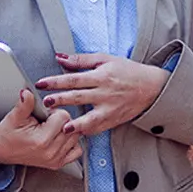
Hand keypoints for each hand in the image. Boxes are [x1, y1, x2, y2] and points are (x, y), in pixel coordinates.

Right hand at [0, 88, 82, 169]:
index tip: (44, 115)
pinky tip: (59, 138)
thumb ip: (25, 103)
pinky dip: (72, 143)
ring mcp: (55, 160)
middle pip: (71, 126)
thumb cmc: (7, 134)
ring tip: (51, 130)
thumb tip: (27, 92)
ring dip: (67, 131)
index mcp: (41, 140)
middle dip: (61, 120)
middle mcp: (50, 152)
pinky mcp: (57, 164)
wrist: (0, 150)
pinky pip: (77, 150)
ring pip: (76, 137)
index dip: (54, 111)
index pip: (64, 116)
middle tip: (46, 122)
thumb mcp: (14, 117)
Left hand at [36, 52, 170, 135]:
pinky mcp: (114, 120)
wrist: (151, 87)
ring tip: (62, 126)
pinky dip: (87, 131)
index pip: (75, 78)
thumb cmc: (127, 71)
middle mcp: (106, 93)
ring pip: (90, 117)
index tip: (41, 83)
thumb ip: (82, 60)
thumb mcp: (106, 59)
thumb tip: (60, 58)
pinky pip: (98, 127)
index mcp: (102, 76)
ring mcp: (110, 108)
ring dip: (76, 123)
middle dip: (61, 99)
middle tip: (46, 102)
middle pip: (79, 96)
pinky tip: (75, 134)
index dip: (57, 81)